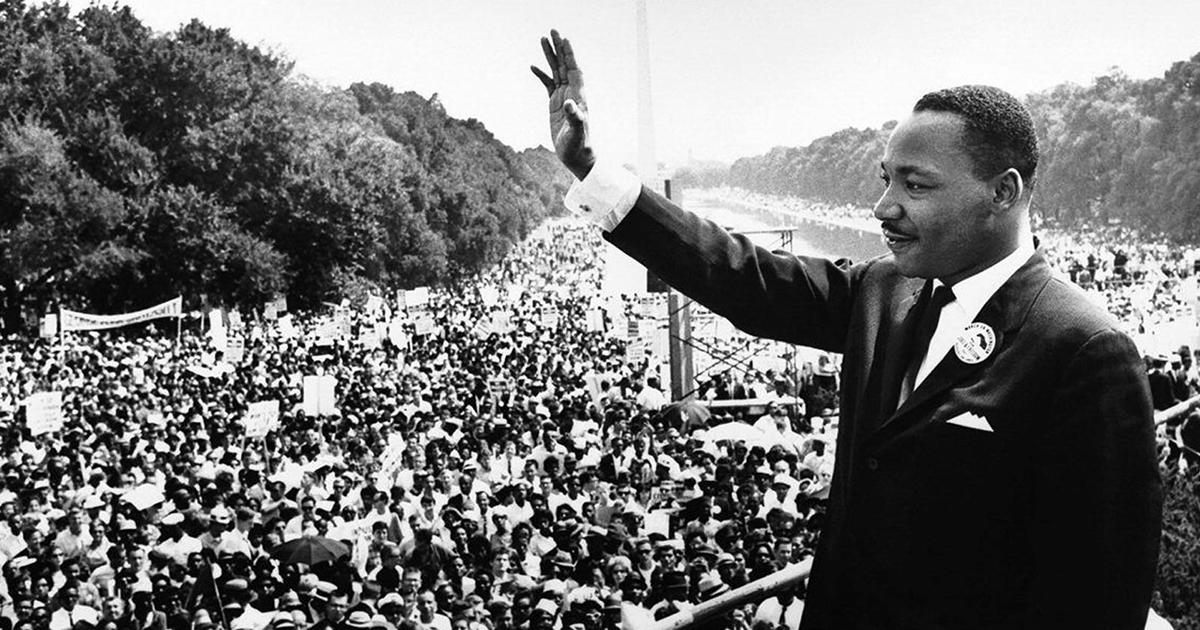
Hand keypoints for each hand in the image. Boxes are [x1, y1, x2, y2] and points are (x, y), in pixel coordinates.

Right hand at [531, 30, 594, 179]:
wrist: (577, 157)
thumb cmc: (579, 146)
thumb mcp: (577, 133)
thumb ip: (575, 118)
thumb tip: (569, 104)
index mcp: (578, 96)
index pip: (574, 70)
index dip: (570, 55)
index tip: (564, 39)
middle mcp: (572, 94)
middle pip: (565, 65)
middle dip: (559, 48)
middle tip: (552, 31)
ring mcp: (563, 98)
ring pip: (556, 72)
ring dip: (550, 56)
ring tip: (542, 40)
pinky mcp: (555, 105)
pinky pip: (548, 85)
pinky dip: (541, 75)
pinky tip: (533, 66)